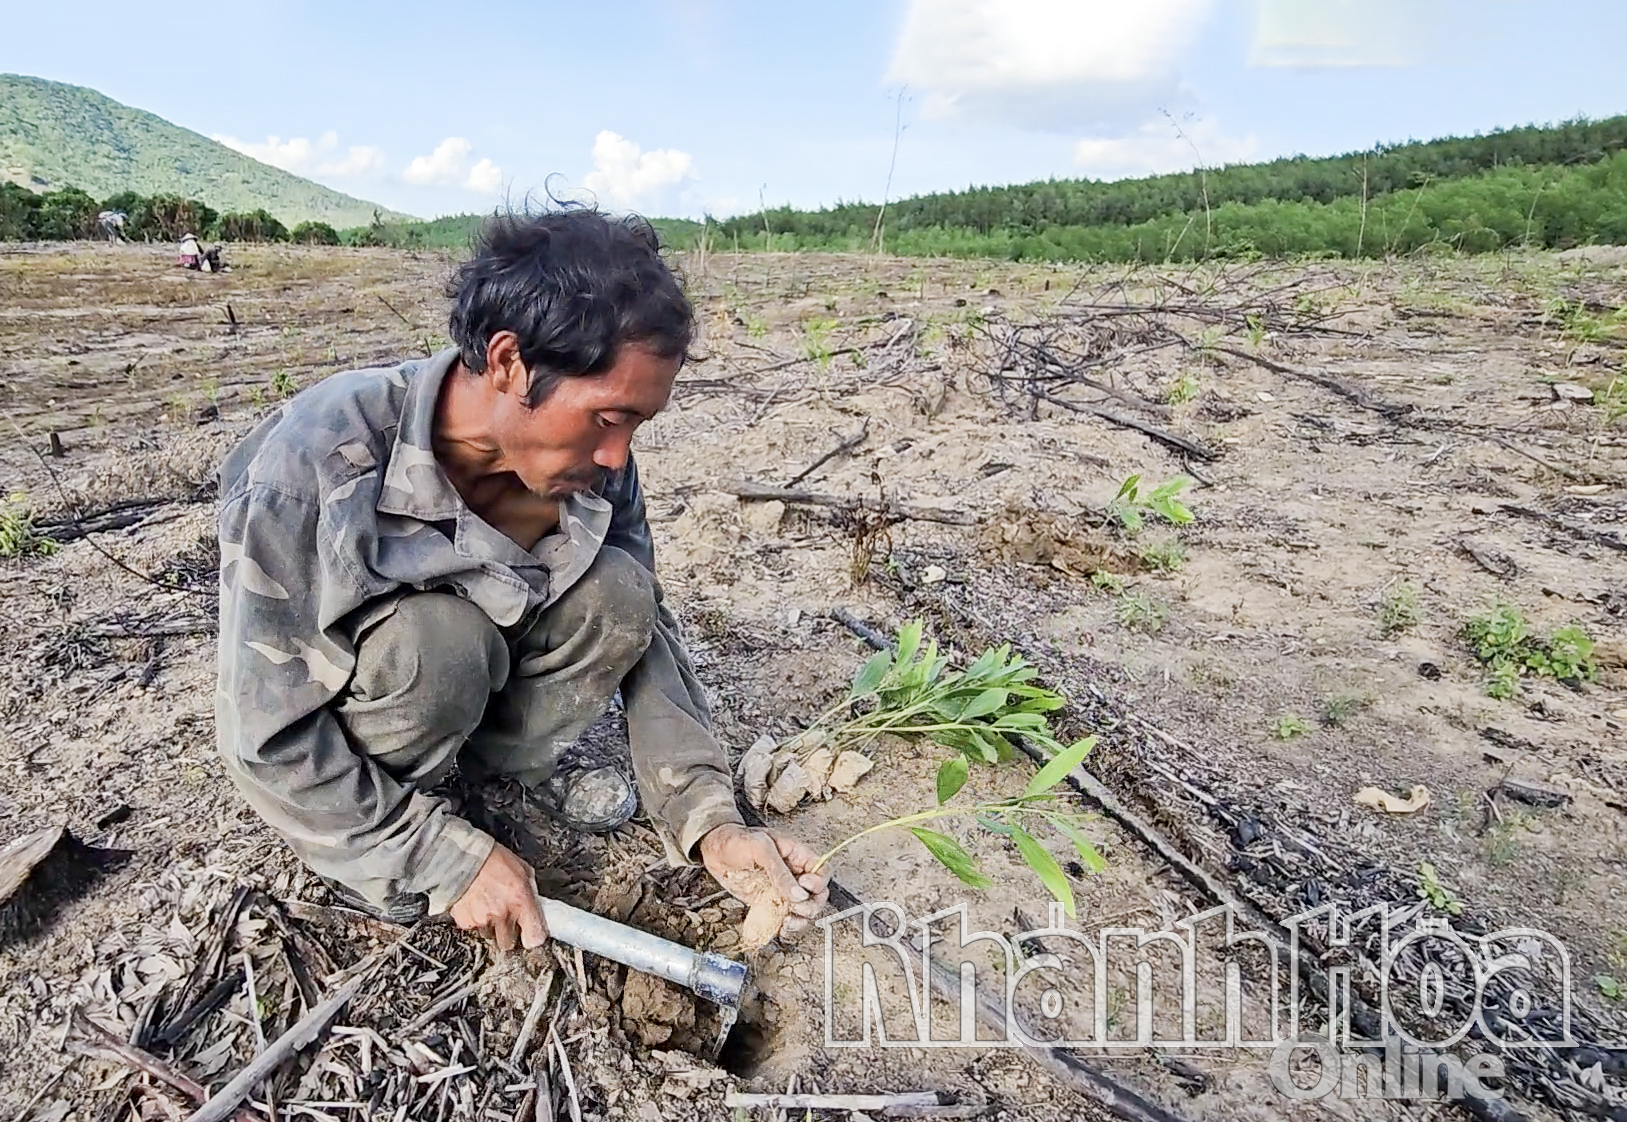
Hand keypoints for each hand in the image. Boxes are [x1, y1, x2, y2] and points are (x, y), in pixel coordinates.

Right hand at [448, 843, 548, 950]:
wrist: (462, 856)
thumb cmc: (492, 859)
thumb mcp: (523, 870)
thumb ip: (531, 892)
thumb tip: (536, 905)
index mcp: (521, 900)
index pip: (535, 937)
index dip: (534, 937)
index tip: (532, 934)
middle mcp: (502, 914)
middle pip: (509, 943)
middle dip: (508, 934)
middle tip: (506, 918)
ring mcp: (482, 920)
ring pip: (489, 936)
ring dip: (490, 926)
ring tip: (488, 905)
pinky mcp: (465, 922)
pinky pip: (473, 928)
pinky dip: (474, 920)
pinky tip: (476, 904)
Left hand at [700, 823, 829, 944]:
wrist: (714, 850)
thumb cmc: (737, 839)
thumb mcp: (760, 848)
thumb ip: (780, 871)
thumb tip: (798, 893)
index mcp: (797, 855)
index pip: (822, 871)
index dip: (818, 882)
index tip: (803, 886)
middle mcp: (794, 874)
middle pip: (817, 895)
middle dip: (811, 906)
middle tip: (795, 908)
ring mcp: (782, 890)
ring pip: (804, 910)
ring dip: (800, 920)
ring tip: (787, 921)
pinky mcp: (769, 902)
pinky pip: (785, 917)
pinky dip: (786, 926)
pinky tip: (780, 927)